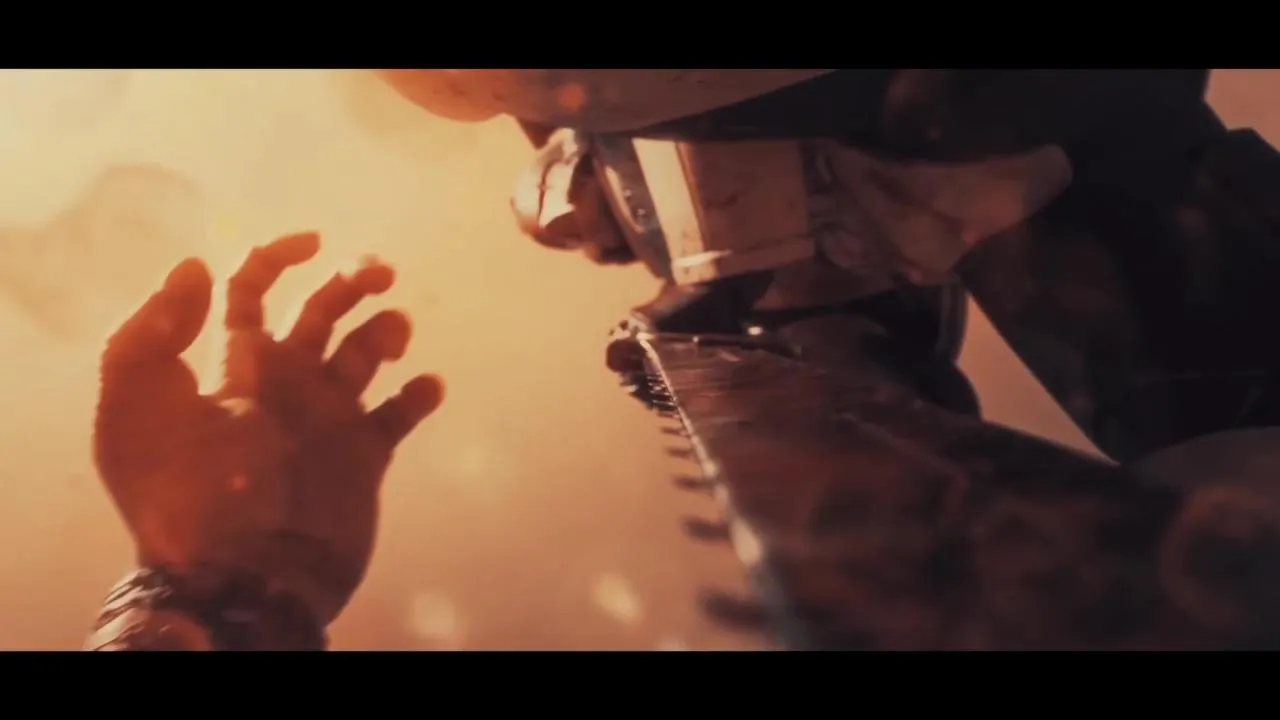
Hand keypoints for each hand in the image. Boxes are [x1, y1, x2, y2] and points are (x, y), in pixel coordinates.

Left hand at [93, 231, 444, 626]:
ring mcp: (326, 419)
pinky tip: (425, 388)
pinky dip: (420, 394)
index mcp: (231, 366)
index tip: (312, 241)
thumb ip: (150, 334)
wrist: (243, 575)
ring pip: (366, 351)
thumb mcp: (135, 410)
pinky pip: (399, 413)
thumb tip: (195, 267)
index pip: (250, 290)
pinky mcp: (363, 456)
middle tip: (380, 273)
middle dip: (352, 280)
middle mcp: (283, 383)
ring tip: (393, 336)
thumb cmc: (186, 495)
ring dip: (387, 329)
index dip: (276, 254)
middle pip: (321, 309)